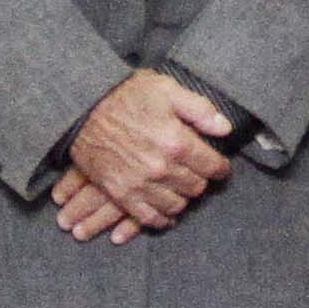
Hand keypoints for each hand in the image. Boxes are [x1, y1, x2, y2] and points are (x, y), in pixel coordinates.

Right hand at [54, 68, 234, 240]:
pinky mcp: (121, 193)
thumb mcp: (166, 89)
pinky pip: (148, 218)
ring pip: (176, 204)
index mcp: (176, 141)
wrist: (83, 107)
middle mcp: (161, 167)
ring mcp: (140, 184)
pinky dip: (161, 218)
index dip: (221, 167)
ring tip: (181, 187)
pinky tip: (166, 212)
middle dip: (201, 180)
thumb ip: (200, 109)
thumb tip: (225, 128)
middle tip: (198, 173)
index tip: (220, 166)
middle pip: (196, 187)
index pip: (212, 166)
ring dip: (183, 197)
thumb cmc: (125, 95)